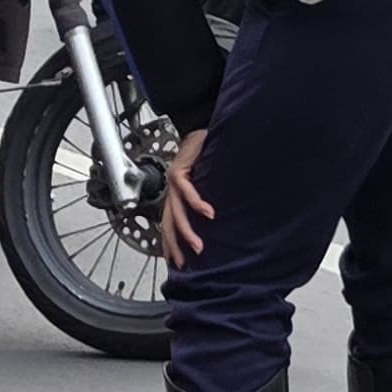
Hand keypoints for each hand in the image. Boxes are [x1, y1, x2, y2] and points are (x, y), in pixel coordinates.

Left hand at [156, 128, 215, 267]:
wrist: (205, 128)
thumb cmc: (208, 153)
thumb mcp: (208, 182)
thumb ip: (210, 199)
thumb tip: (222, 221)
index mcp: (176, 195)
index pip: (169, 224)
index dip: (171, 244)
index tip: (176, 263)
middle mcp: (172, 190)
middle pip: (169, 223)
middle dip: (175, 245)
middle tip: (184, 263)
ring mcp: (174, 180)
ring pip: (176, 212)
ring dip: (187, 231)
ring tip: (198, 246)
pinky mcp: (180, 169)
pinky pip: (187, 190)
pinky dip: (197, 203)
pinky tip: (208, 214)